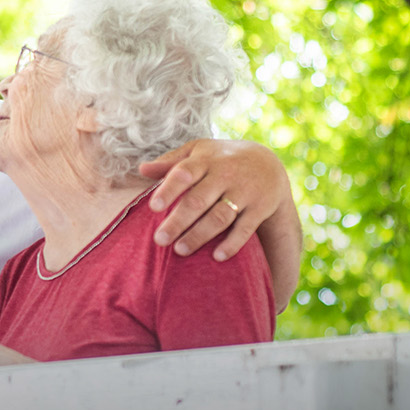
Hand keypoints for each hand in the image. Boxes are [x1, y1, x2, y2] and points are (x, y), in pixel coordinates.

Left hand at [140, 138, 290, 261]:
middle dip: (178, 221)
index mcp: (205, 160)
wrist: (268, 163)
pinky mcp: (260, 208)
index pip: (184, 173)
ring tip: (180, 250)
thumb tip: (141, 170)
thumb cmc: (220, 160)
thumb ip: (170, 163)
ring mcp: (244, 192)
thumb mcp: (198, 152)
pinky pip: (246, 228)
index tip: (153, 207)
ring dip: (200, 235)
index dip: (169, 190)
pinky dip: (233, 243)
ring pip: (220, 216)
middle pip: (199, 200)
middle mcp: (225, 175)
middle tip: (159, 240)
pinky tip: (217, 257)